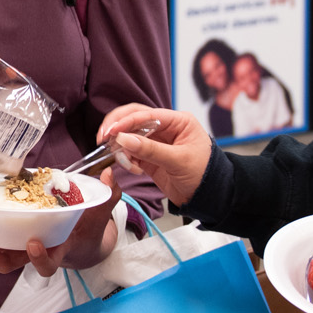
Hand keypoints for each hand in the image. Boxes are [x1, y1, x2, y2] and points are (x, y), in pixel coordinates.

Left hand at [0, 168, 121, 275]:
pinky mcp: (11, 237)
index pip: (47, 264)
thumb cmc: (88, 228)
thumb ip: (108, 196)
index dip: (39, 259)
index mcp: (58, 251)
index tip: (33, 243)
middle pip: (8, 264)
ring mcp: (19, 247)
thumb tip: (111, 174)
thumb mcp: (99, 214)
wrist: (80, 238)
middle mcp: (34, 253)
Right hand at [96, 106, 212, 205]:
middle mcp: (165, 128)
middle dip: (117, 127)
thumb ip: (150, 150)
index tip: (112, 131)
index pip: (147, 114)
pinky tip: (132, 168)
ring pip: (129, 136)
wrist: (209, 198)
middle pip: (134, 118)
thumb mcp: (178, 161)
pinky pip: (130, 152)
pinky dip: (125, 159)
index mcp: (178, 121)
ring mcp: (156, 142)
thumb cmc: (204, 175)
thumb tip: (123, 139)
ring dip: (121, 147)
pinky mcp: (149, 157)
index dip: (127, 121)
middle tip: (103, 138)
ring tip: (122, 160)